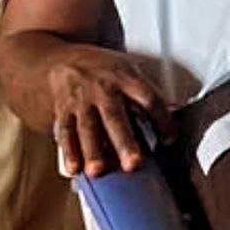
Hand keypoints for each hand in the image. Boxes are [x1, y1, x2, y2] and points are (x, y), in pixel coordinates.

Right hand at [46, 44, 173, 177]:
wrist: (59, 59)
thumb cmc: (100, 70)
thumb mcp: (124, 70)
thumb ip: (141, 96)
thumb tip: (164, 123)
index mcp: (125, 77)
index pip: (148, 98)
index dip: (161, 118)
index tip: (169, 139)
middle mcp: (103, 89)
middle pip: (116, 116)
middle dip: (124, 141)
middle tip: (133, 163)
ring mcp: (82, 100)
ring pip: (88, 127)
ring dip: (93, 150)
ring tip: (98, 170)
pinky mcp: (63, 111)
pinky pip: (66, 132)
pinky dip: (69, 152)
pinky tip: (74, 168)